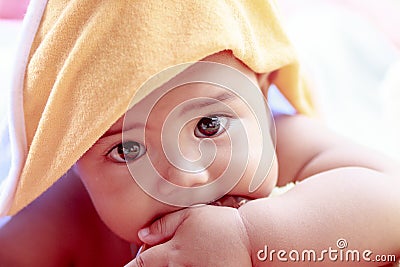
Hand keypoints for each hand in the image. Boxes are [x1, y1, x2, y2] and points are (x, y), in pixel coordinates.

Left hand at [125, 205, 251, 266]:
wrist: (251, 239)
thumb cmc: (221, 224)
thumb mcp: (190, 215)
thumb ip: (164, 225)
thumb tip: (141, 235)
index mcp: (173, 252)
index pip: (142, 263)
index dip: (131, 266)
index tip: (128, 266)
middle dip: (150, 266)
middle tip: (158, 257)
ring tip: (181, 257)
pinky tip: (193, 261)